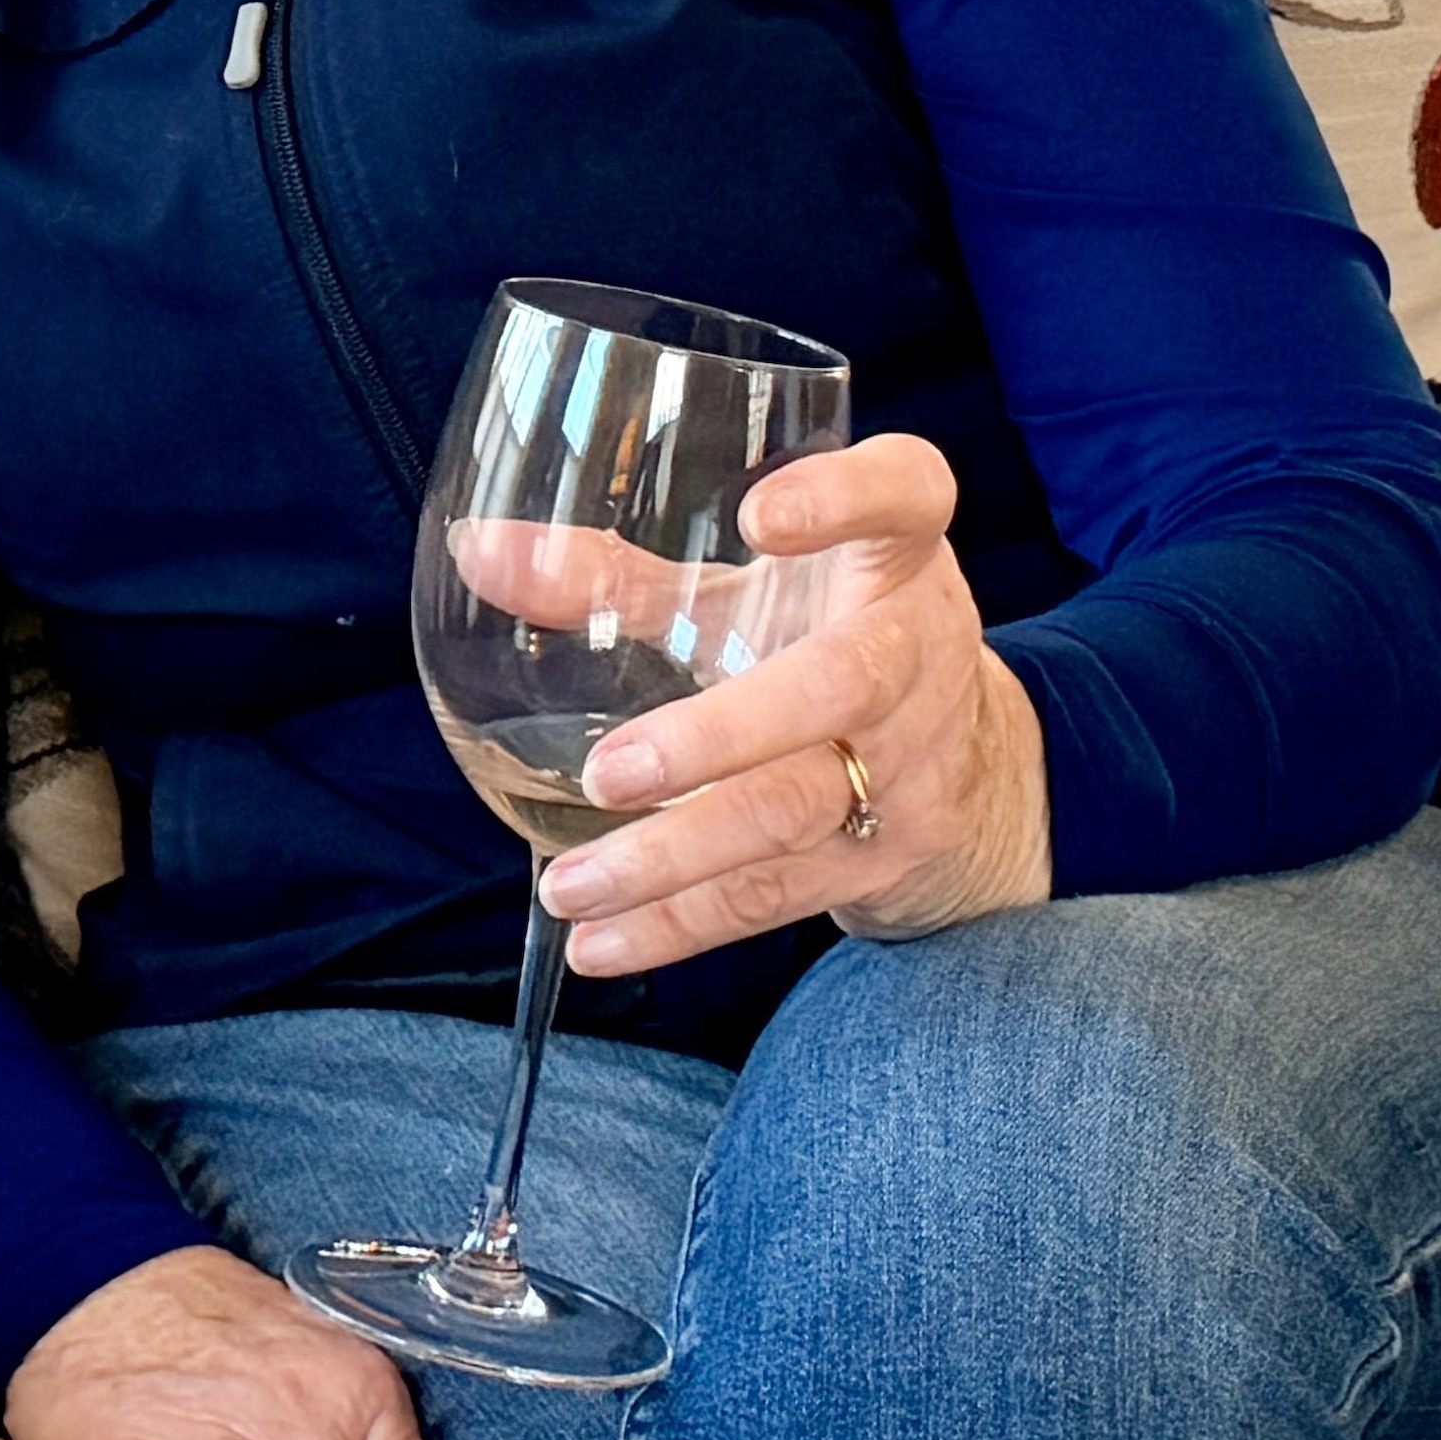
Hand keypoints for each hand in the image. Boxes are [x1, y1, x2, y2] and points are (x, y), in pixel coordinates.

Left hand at [534, 431, 1052, 972]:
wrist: (964, 757)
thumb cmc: (821, 633)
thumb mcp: (743, 588)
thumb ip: (614, 572)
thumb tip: (476, 551)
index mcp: (893, 554)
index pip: (904, 495)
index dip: (846, 498)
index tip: (764, 514)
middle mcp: (918, 650)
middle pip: (840, 685)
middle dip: (722, 735)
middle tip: (611, 774)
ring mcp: (916, 762)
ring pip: (798, 810)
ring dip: (675, 858)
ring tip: (569, 889)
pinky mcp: (892, 854)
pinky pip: (782, 893)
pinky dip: (684, 925)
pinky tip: (601, 944)